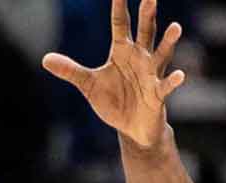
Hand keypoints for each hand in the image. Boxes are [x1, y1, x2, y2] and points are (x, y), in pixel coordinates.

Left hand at [42, 0, 185, 149]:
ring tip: (176, 27)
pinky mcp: (158, 94)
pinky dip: (173, 81)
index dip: (119, 8)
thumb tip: (45, 59)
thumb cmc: (113, 101)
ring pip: (161, 54)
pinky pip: (166, 86)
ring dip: (168, 42)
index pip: (120, 25)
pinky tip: (180, 75)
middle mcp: (140, 58)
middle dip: (147, 16)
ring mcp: (152, 74)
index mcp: (123, 52)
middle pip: (145, 32)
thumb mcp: (89, 85)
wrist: (132, 128)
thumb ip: (71, 71)